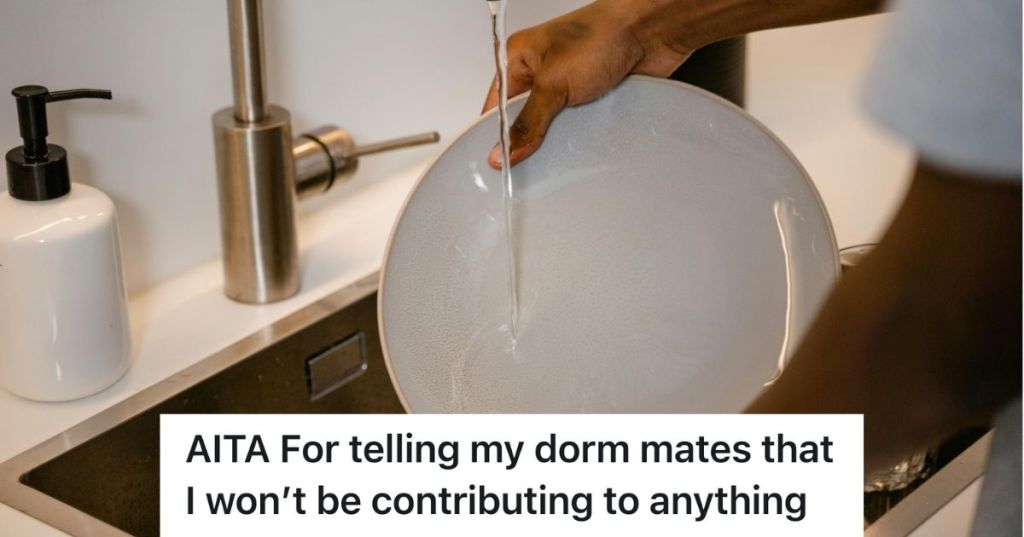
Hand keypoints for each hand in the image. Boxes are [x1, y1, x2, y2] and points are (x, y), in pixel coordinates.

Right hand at [481, 0, 696, 168]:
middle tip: (528, 164)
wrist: (651, 31)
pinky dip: (579, 137)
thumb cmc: (601, 36)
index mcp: (519, 58)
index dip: (496, 135)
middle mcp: (540, 71)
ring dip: (557, 139)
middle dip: (528, 140)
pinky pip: (576, 127)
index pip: (496, 105)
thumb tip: (503, 150)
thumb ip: (528, 122)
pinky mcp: (590, 97)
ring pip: (551, 126)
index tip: (499, 163)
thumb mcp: (553, 83)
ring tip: (558, 152)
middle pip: (523, 119)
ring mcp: (566, 85)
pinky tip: (580, 146)